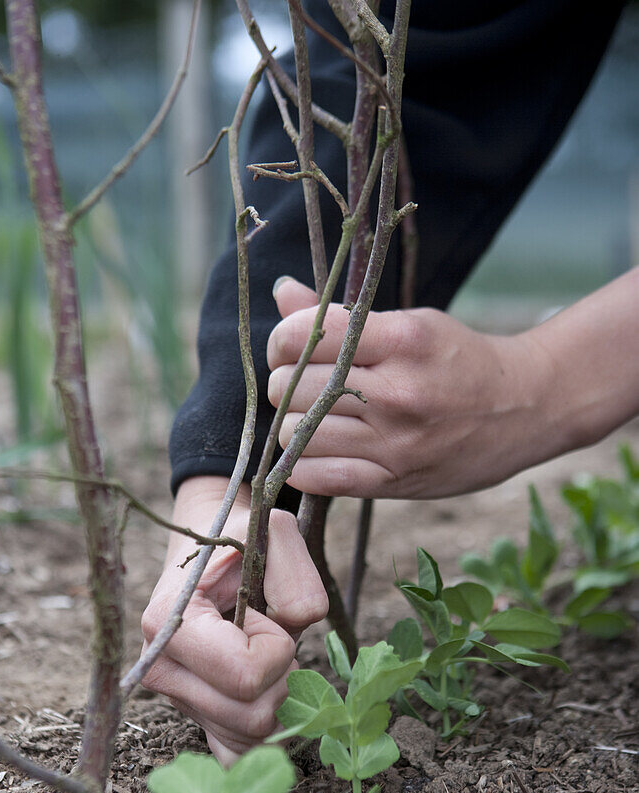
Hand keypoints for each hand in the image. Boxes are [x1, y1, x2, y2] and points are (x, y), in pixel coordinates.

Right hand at [140, 477, 327, 764]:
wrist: (209, 552)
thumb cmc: (240, 541)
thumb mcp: (273, 534)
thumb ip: (296, 578)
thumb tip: (298, 627)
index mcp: (168, 623)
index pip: (245, 675)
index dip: (276, 647)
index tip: (265, 615)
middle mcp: (159, 670)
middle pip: (253, 717)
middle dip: (282, 677)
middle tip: (273, 638)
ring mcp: (174, 701)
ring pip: (251, 740)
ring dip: (277, 699)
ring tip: (266, 657)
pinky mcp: (194, 720)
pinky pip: (236, 758)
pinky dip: (262, 735)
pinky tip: (265, 696)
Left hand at [267, 277, 561, 498]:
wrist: (527, 408)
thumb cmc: (461, 360)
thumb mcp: (413, 323)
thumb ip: (344, 316)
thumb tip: (283, 294)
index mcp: (403, 339)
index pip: (305, 335)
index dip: (283, 340)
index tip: (290, 346)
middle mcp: (397, 391)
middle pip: (293, 387)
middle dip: (284, 383)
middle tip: (299, 384)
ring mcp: (395, 441)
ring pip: (297, 434)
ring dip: (292, 425)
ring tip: (311, 417)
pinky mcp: (394, 480)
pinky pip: (319, 477)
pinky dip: (302, 465)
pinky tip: (315, 451)